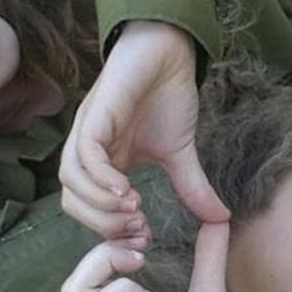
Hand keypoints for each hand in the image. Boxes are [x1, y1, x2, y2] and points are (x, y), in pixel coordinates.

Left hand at [59, 20, 228, 239]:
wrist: (168, 50)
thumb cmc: (167, 95)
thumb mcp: (181, 152)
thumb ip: (192, 187)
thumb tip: (220, 218)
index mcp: (103, 163)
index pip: (92, 210)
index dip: (113, 232)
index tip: (144, 241)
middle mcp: (88, 151)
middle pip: (73, 203)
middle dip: (104, 225)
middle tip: (138, 231)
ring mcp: (87, 133)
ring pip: (71, 182)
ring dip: (101, 206)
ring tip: (134, 211)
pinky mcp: (93, 115)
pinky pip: (84, 155)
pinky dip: (101, 179)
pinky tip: (128, 191)